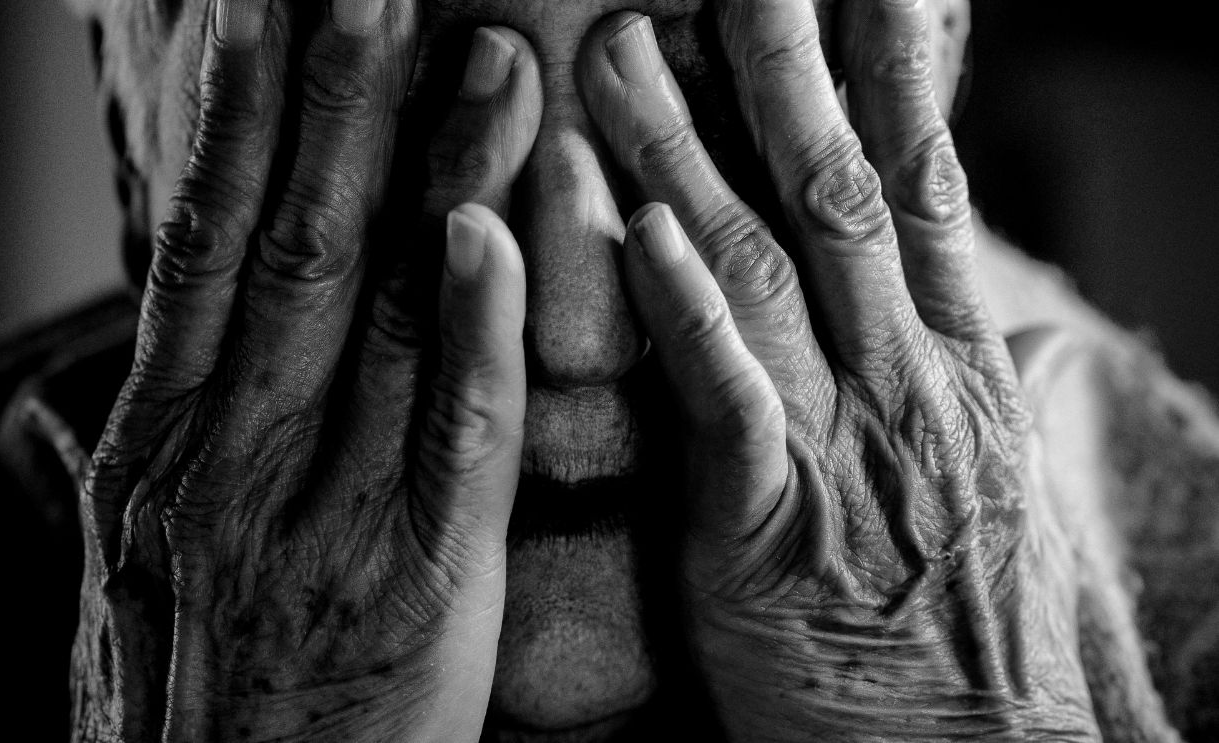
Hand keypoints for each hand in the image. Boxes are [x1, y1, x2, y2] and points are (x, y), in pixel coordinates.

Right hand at [71, 1, 540, 739]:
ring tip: (482, 58)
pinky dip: (470, 330)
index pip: (206, 248)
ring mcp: (317, 516)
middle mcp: (229, 458)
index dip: (236, 122)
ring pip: (375, 312)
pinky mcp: (415, 583)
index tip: (262, 12)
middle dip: (335, 103)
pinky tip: (487, 235)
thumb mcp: (145, 549)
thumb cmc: (199, 694)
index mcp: (164, 444)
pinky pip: (451, 438)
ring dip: (430, 174)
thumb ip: (185, 427)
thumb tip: (196, 319)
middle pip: (288, 245)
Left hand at [578, 0, 1095, 737]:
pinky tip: (648, 227)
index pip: (930, 185)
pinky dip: (689, 309)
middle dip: (787, 71)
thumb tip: (1018, 306)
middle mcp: (905, 379)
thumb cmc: (966, 620)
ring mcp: (840, 444)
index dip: (901, 75)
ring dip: (690, 152)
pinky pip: (729, 397)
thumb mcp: (1002, 483)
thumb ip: (995, 376)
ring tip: (625, 55)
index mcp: (956, 363)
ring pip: (763, 266)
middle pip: (843, 193)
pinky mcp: (766, 522)